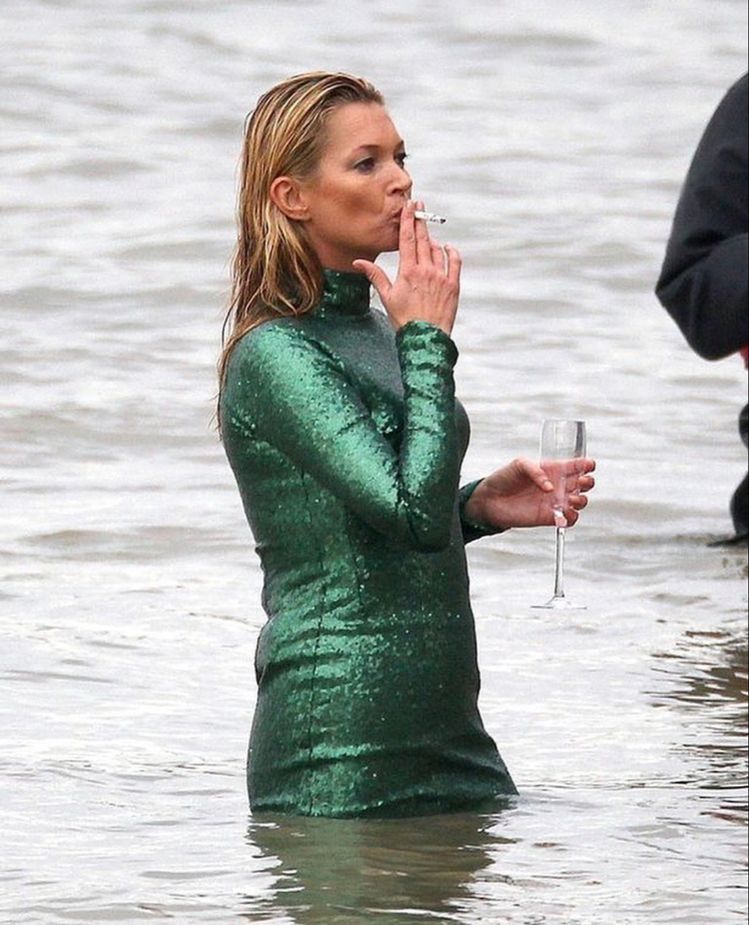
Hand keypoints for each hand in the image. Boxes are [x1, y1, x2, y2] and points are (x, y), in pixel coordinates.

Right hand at [353, 200, 460, 334]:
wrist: (425, 338)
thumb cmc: (404, 320)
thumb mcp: (386, 297)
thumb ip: (375, 275)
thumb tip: (358, 262)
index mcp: (407, 271)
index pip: (407, 239)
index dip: (408, 220)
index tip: (409, 206)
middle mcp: (425, 270)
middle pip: (423, 239)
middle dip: (420, 221)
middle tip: (420, 205)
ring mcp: (441, 276)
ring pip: (438, 249)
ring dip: (432, 240)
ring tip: (428, 235)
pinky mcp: (453, 284)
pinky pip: (455, 261)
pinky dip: (451, 252)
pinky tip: (447, 248)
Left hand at [464, 457, 595, 530]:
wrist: (491, 499)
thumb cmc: (504, 478)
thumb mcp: (519, 464)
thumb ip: (535, 470)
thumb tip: (549, 487)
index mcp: (554, 469)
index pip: (578, 466)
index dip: (587, 465)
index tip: (588, 465)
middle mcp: (558, 485)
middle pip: (585, 484)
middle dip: (587, 482)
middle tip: (578, 483)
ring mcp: (556, 502)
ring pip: (580, 502)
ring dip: (580, 500)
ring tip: (568, 499)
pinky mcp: (550, 518)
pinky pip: (570, 520)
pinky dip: (571, 518)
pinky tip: (563, 513)